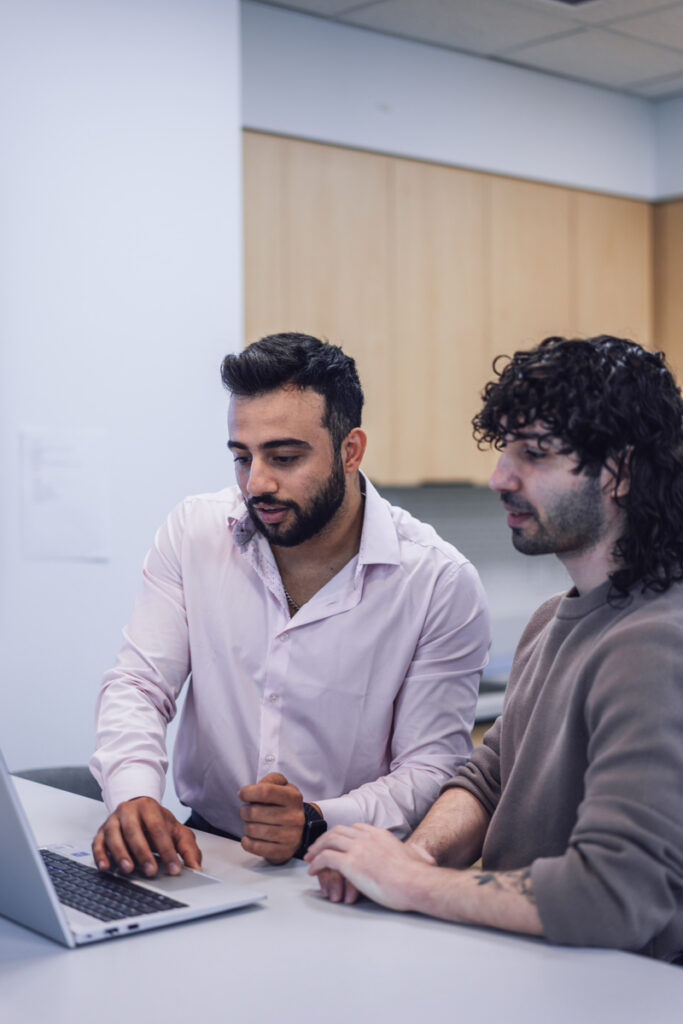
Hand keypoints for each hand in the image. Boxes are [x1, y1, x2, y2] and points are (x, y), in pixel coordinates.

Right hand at [92, 797, 201, 876]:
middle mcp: (129, 811)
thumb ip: (188, 848)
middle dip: (143, 852)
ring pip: (113, 835)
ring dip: (120, 853)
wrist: (138, 809)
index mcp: (149, 807)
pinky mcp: (101, 832)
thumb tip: (195, 867)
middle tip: (151, 871)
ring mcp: (113, 820)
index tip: (174, 869)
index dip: (167, 849)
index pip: (158, 828)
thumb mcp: (177, 831)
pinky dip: (100, 855)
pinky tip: (106, 868)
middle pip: (134, 830)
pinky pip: (97, 843)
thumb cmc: (158, 823)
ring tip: (129, 870)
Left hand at [238, 772, 305, 863]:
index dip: (248, 792)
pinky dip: (247, 842)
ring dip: (246, 826)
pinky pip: (256, 847)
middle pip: (255, 812)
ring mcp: (290, 836)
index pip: (265, 791)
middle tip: (246, 811)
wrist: (300, 830)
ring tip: (251, 823)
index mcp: (293, 797)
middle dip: (245, 811)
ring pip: (253, 830)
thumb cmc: (285, 805)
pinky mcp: (283, 851)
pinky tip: (249, 837)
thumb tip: (252, 789)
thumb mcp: (283, 786)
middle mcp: (294, 817)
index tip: (242, 794)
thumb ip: (270, 780)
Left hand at [305, 824, 434, 910]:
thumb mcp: (419, 857)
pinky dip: (316, 863)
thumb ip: (416, 853)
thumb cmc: (419, 876)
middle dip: (324, 839)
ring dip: (316, 849)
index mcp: (380, 834)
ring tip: (309, 859)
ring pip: (328, 841)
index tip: (336, 843)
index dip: (342, 835)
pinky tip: (312, 870)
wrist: (416, 883)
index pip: (355, 828)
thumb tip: (422, 855)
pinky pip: (326, 859)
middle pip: (338, 831)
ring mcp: (357, 849)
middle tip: (315, 849)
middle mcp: (367, 837)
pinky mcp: (350, 863)